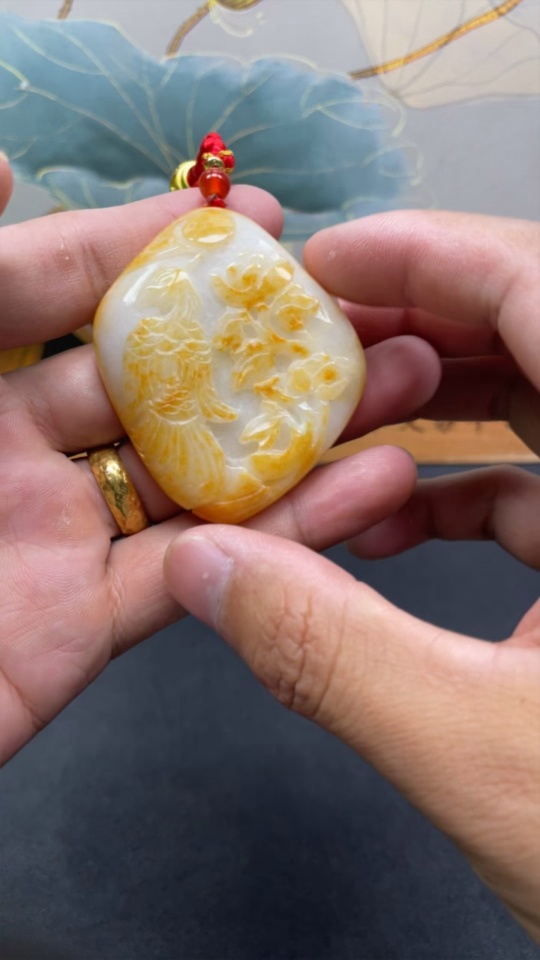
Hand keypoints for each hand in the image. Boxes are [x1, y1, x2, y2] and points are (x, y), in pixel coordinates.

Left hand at [0, 154, 439, 763]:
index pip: (63, 290)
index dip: (152, 247)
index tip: (248, 219)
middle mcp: (12, 449)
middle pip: (156, 381)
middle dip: (255, 339)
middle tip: (350, 307)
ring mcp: (57, 536)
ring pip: (196, 476)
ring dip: (297, 434)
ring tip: (392, 385)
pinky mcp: (87, 625)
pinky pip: (197, 571)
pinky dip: (282, 537)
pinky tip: (359, 491)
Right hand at [164, 211, 539, 940]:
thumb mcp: (480, 753)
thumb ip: (331, 654)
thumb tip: (208, 573)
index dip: (436, 256)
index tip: (330, 261)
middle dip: (419, 329)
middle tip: (315, 344)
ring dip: (438, 413)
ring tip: (340, 434)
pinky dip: (471, 492)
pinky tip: (397, 530)